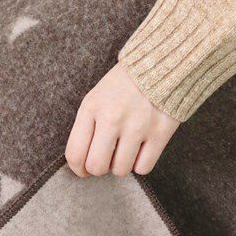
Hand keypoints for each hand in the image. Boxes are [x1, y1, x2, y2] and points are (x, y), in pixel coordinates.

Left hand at [65, 64, 179, 177]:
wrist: (159, 65)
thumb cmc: (122, 86)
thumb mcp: (95, 98)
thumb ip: (86, 127)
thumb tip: (83, 163)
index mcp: (92, 108)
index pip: (75, 153)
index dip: (77, 168)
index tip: (83, 169)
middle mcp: (112, 118)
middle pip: (96, 167)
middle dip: (98, 169)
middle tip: (105, 159)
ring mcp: (137, 126)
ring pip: (120, 170)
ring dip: (121, 165)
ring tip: (125, 149)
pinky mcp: (160, 132)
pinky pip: (143, 168)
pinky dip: (141, 164)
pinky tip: (141, 149)